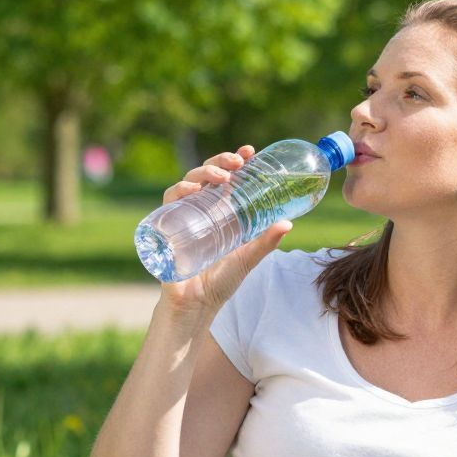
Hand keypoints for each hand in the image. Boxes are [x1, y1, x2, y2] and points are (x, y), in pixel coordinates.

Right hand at [156, 147, 292, 315]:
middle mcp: (200, 210)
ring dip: (204, 173)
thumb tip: (288, 223)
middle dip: (220, 162)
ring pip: (188, 183)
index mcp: (219, 212)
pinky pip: (169, 202)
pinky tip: (193, 190)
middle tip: (238, 162)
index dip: (234, 161)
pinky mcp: (167, 227)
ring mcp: (183, 216)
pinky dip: (179, 192)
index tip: (250, 151)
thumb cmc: (219, 282)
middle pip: (206, 175)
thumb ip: (266, 242)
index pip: (225, 178)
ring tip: (222, 177)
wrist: (196, 305)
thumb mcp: (247, 258)